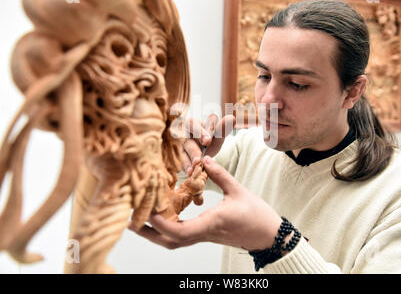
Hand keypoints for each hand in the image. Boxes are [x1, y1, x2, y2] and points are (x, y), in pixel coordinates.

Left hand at [129, 156, 281, 250]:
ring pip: (174, 242)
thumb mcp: (239, 190)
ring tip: (139, 221)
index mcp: (212, 223)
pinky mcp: (205, 235)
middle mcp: (205, 233)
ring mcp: (204, 236)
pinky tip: (160, 218)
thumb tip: (203, 159)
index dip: (162, 224)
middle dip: (149, 233)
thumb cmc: (257, 215)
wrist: (268, 236)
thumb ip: (220, 174)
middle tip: (131, 221)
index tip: (147, 212)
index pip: (181, 231)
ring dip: (155, 233)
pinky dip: (167, 230)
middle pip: (171, 241)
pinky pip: (182, 236)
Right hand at [181, 114, 234, 175]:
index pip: (194, 125)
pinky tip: (190, 173)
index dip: (200, 133)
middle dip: (193, 151)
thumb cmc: (207, 141)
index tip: (208, 141)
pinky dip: (185, 168)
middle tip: (199, 159)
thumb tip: (232, 118)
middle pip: (187, 141)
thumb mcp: (216, 136)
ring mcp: (177, 146)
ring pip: (181, 153)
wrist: (200, 153)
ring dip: (187, 162)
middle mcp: (182, 133)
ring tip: (194, 169)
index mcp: (192, 124)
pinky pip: (179, 162)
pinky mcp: (175, 157)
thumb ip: (223, 129)